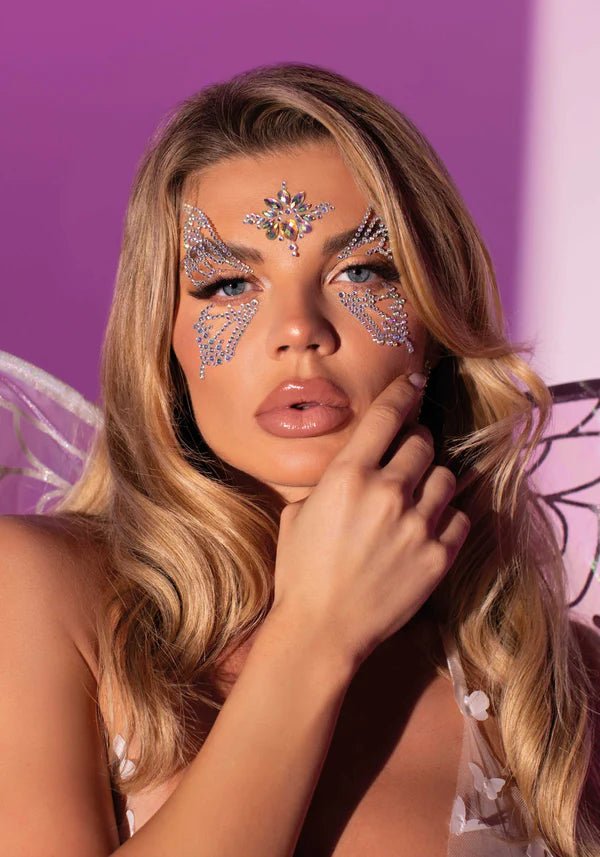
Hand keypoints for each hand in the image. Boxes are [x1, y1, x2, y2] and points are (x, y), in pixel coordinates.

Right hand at [271, 374, 469, 666]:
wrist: (321, 630)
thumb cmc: (299, 571)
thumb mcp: (298, 513)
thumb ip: (328, 482)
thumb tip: (350, 468)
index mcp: (349, 476)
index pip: (387, 416)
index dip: (403, 392)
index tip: (413, 382)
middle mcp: (388, 493)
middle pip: (422, 443)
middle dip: (416, 442)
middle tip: (409, 452)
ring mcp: (417, 525)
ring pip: (445, 477)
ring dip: (432, 479)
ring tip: (419, 493)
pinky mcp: (438, 557)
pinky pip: (458, 518)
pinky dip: (446, 517)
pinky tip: (429, 525)